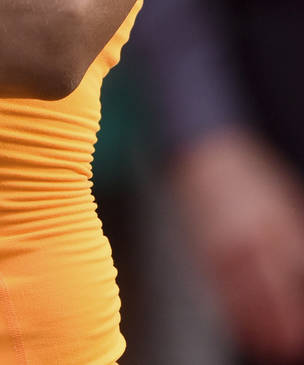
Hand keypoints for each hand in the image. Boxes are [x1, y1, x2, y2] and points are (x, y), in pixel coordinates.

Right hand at [172, 128, 303, 360]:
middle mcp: (252, 232)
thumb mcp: (283, 194)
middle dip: (286, 317)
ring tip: (272, 345)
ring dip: (259, 321)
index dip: (300, 296)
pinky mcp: (205, 244)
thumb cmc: (248, 174)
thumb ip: (294, 224)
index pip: (297, 266)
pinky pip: (220, 283)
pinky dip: (231, 306)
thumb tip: (302, 253)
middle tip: (293, 343)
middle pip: (273, 285)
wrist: (204, 153)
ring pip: (245, 290)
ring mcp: (226, 239)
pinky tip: (241, 322)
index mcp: (277, 218)